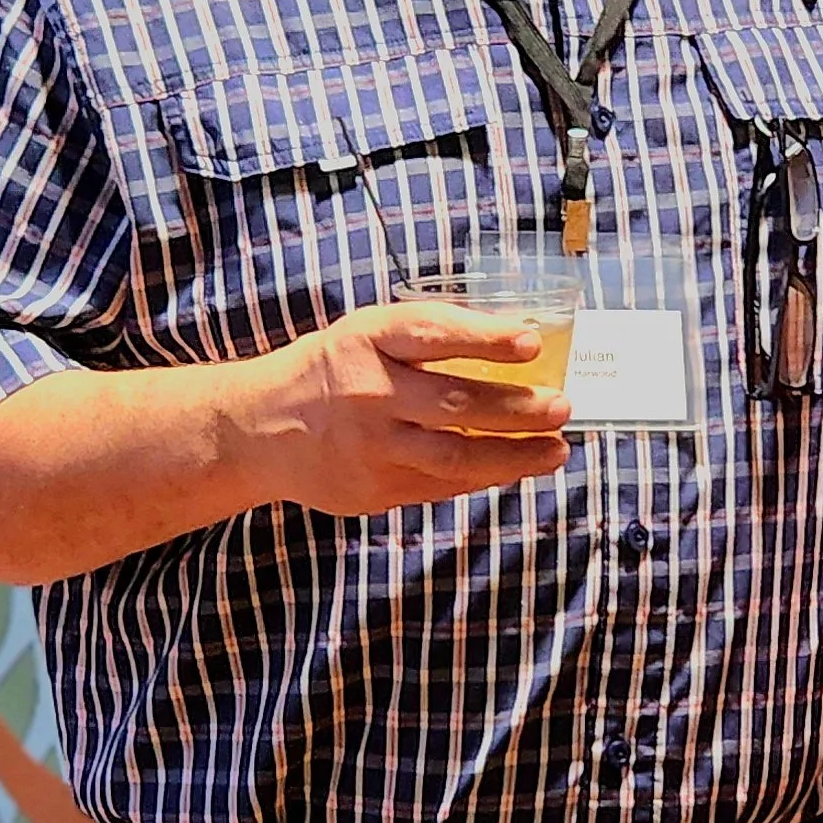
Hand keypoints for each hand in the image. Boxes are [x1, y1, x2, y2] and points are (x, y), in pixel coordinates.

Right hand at [239, 300, 571, 516]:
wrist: (259, 429)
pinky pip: (442, 484)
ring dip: (514, 454)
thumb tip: (516, 341)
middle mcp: (369, 393)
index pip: (434, 334)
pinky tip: (517, 466)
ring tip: (555, 448)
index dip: (486, 336)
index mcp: (367, 340)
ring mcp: (372, 447)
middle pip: (456, 402)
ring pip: (455, 454)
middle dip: (518, 407)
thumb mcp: (367, 333)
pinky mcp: (375, 488)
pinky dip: (485, 475)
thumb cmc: (332, 370)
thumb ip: (427, 337)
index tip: (532, 340)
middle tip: (562, 405)